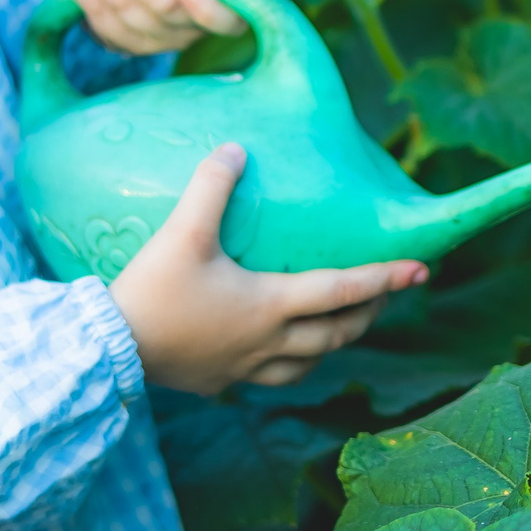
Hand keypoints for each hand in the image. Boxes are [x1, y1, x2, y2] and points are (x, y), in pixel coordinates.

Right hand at [109, 144, 428, 393]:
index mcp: (270, 304)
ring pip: (309, 363)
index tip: (422, 269)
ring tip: (341, 324)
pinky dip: (290, 363)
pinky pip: (271, 377)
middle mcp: (269, 342)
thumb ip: (211, 187)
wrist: (108, 350)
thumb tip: (236, 148)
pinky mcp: (220, 383)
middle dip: (369, 314)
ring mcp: (245, 368)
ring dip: (333, 343)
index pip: (342, 290)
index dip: (385, 278)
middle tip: (388, 295)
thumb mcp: (182, 232)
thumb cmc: (152, 292)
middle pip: (337, 333)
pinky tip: (277, 351)